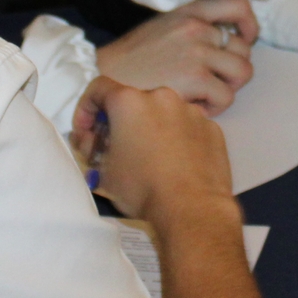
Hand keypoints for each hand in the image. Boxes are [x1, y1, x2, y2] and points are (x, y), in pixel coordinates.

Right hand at [71, 76, 234, 220]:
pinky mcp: (211, 128)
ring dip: (151, 130)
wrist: (192, 209)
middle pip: (133, 102)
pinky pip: (187, 127)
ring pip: (163, 114)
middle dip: (120, 123)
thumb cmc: (142, 188)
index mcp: (129, 102)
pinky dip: (177, 140)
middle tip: (117, 149)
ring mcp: (191, 111)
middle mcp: (162, 97)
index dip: (86, 109)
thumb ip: (92, 148)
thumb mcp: (103, 171)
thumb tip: (91, 141)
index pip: (98, 89)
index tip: (86, 132)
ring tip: (150, 159)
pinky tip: (176, 164)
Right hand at [94, 0, 256, 113]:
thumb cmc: (133, 59)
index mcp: (190, 12)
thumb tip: (225, 39)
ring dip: (227, 88)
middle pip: (244, 49)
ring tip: (205, 96)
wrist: (104, 77)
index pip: (239, 6)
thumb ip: (193, 27)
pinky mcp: (195, 78)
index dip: (250, 26)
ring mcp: (197, 51)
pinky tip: (193, 106)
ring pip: (242, 72)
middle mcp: (197, 27)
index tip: (244, 41)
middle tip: (213, 82)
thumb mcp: (164, 27)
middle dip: (233, 69)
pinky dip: (214, 107)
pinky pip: (226, 96)